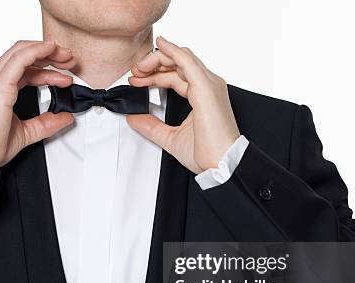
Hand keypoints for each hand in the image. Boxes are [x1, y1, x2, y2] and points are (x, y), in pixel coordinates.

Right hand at [0, 41, 75, 171]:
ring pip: (22, 52)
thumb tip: (64, 117)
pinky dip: (37, 51)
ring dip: (48, 51)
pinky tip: (51, 50)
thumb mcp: (24, 132)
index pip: (22, 67)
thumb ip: (45, 123)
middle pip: (23, 53)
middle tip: (69, 59)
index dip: (45, 67)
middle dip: (50, 53)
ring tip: (66, 57)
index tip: (64, 73)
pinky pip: (20, 59)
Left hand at [127, 37, 240, 173]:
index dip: (154, 76)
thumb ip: (151, 126)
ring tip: (140, 65)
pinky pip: (187, 61)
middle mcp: (208, 86)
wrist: (221, 164)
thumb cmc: (207, 153)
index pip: (176, 76)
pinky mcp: (206, 87)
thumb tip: (134, 118)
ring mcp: (208, 85)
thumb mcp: (170, 137)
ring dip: (158, 58)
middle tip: (134, 71)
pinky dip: (173, 51)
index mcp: (202, 96)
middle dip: (153, 64)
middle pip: (177, 64)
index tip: (136, 81)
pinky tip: (161, 46)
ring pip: (181, 58)